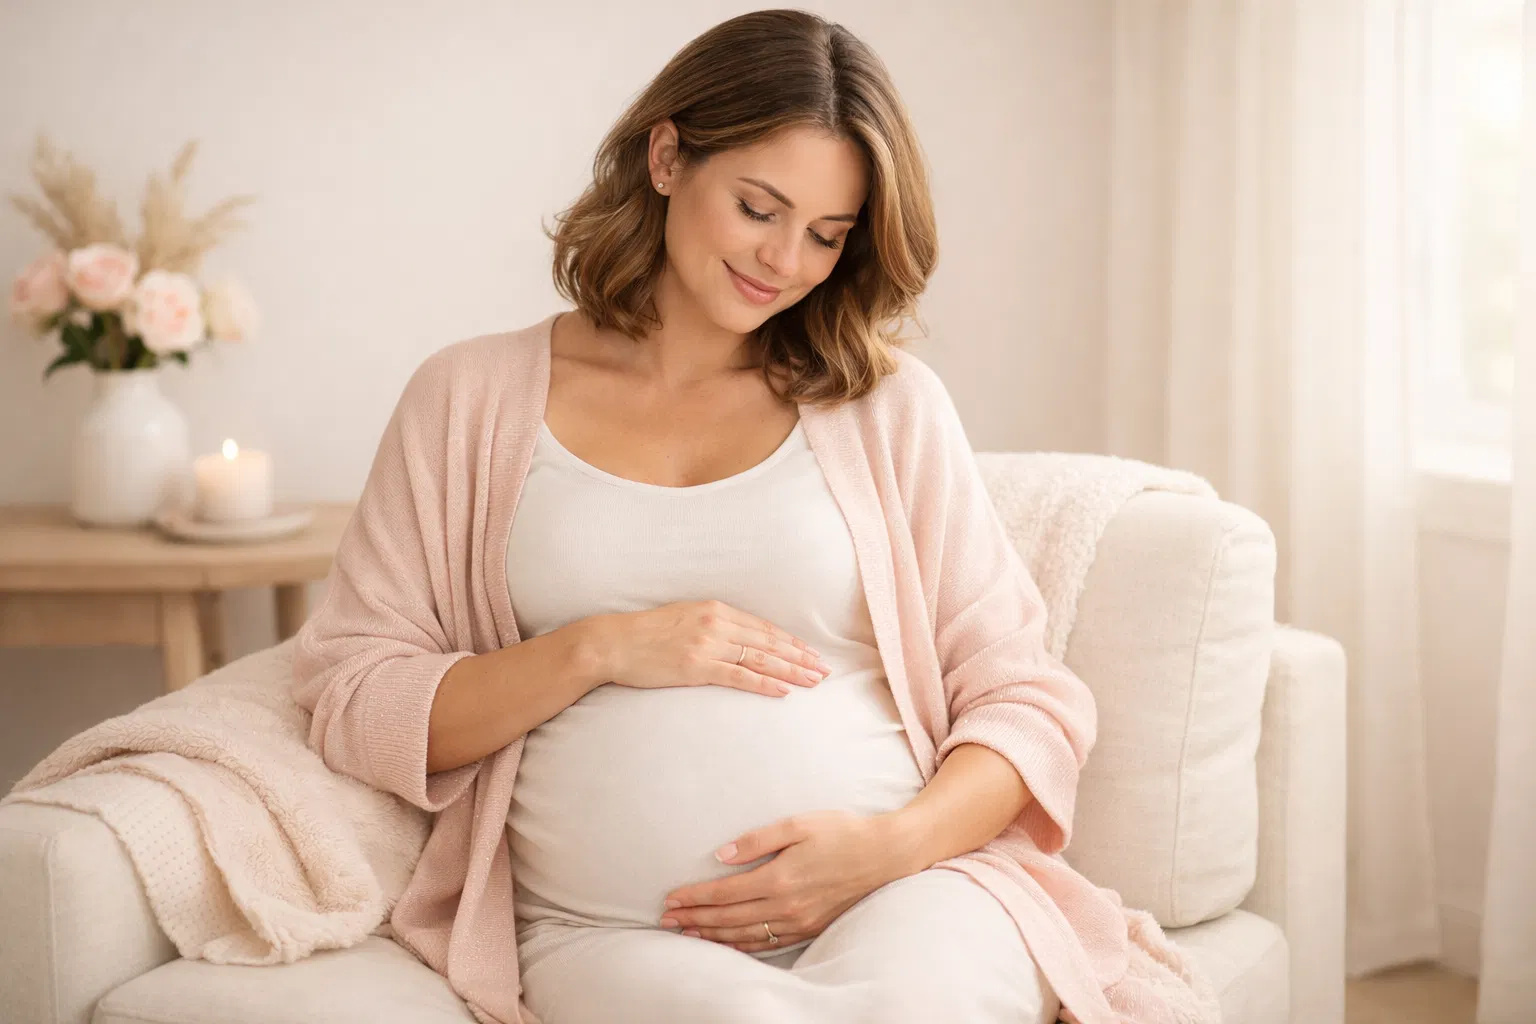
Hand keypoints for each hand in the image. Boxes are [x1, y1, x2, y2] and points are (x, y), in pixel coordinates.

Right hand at [589, 600, 830, 698]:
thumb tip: (737, 639)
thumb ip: (712, 624)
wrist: (614, 642)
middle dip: (800, 656)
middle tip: (824, 669)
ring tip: (813, 681)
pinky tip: (783, 690)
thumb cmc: (646, 633)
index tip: (810, 652)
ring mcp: (708, 645)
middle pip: (769, 642)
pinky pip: (740, 676)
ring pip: (761, 658)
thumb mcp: (684, 617)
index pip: (763, 627)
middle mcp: (716, 623)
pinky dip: (765, 683)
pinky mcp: (698, 666)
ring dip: (791, 670)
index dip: (790, 641)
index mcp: (715, 609)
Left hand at [658, 810, 909, 952]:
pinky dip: (741, 946)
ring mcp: (799, 921)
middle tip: (666, 920)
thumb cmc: (841, 831)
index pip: (724, 893)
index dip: (694, 898)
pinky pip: (768, 944)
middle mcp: (786, 906)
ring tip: (686, 934)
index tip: (670, 899)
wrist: (885, 855)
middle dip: (694, 920)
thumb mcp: (798, 824)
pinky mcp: (809, 928)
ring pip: (745, 936)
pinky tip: (726, 943)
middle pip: (728, 919)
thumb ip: (756, 840)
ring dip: (712, 936)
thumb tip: (720, 856)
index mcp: (779, 878)